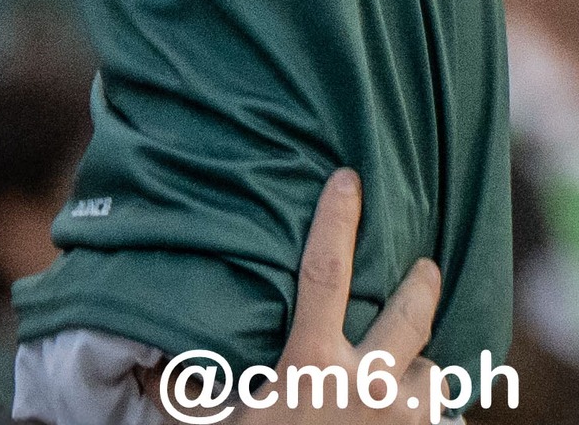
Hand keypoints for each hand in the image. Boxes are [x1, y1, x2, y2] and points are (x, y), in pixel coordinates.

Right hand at [147, 170, 443, 421]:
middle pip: (410, 312)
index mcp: (310, 366)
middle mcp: (365, 387)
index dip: (338, 217)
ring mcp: (400, 424)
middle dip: (422, 284)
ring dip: (425, 371)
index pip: (325, 270)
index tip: (349, 178)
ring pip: (435, 376)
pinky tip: (416, 420)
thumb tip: (143, 360)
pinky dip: (430, 418)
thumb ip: (190, 391)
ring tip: (419, 368)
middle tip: (426, 268)